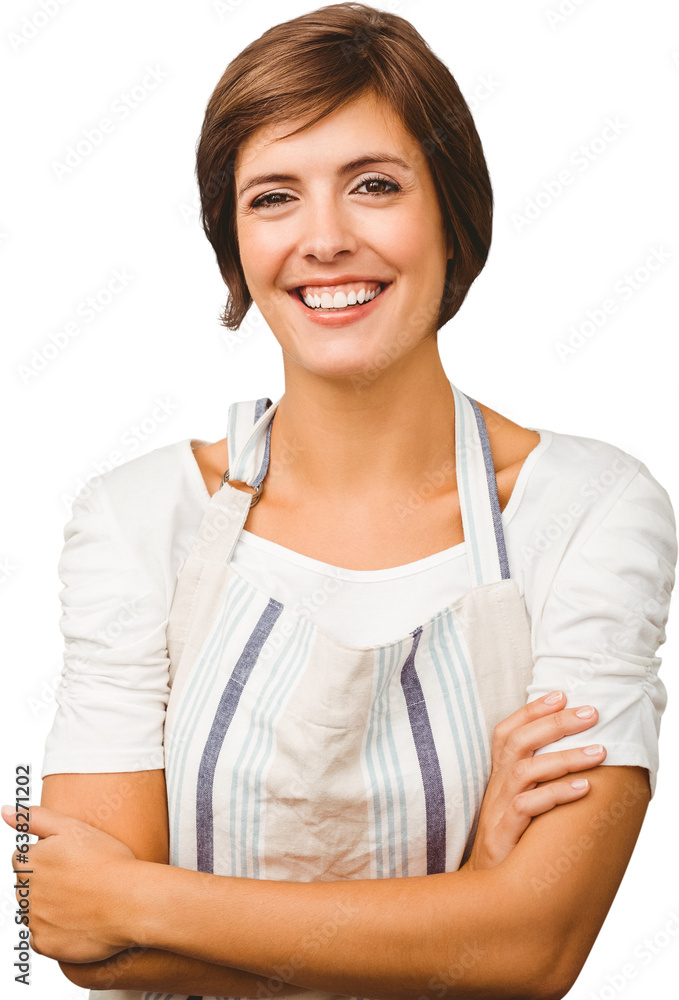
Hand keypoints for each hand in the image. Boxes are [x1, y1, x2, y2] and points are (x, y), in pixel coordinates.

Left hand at [3, 803, 138, 962]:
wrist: (129, 901)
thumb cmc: (107, 860)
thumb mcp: (72, 827)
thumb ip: (35, 818)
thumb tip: (6, 812)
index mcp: (29, 862)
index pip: (23, 858)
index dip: (47, 858)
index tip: (70, 860)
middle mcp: (24, 893)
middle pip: (28, 886)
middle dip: (46, 883)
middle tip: (80, 879)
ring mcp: (33, 921)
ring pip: (36, 912)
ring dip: (51, 907)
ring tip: (83, 900)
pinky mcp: (45, 944)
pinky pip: (43, 937)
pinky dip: (57, 931)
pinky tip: (80, 920)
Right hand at [462, 692, 605, 871]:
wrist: (485, 885)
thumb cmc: (510, 838)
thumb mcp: (518, 801)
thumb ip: (536, 776)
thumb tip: (572, 749)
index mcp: (499, 774)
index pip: (507, 731)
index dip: (531, 710)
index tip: (561, 694)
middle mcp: (497, 786)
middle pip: (518, 742)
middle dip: (555, 723)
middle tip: (591, 713)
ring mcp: (498, 808)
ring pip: (526, 771)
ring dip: (565, 757)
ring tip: (599, 751)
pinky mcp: (504, 834)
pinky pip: (528, 807)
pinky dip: (557, 794)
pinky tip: (584, 788)